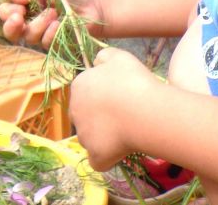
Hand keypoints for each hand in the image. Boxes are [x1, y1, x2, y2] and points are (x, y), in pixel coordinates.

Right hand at [0, 0, 103, 46]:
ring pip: (28, 37)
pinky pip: (45, 43)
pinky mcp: (55, 44)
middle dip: (11, 25)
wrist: (95, 4)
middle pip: (10, 31)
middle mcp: (30, 22)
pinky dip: (50, 33)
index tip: (18, 4)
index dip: (8, 10)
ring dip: (37, 24)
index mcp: (25, 6)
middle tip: (19, 17)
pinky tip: (59, 23)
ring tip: (52, 12)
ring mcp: (42, 35)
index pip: (6, 12)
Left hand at [71, 47, 159, 170]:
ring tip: (128, 131)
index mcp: (79, 86)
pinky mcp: (95, 155)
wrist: (143, 111)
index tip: (121, 96)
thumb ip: (104, 56)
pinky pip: (99, 159)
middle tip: (124, 114)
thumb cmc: (132, 81)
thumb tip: (97, 62)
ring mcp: (83, 135)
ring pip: (91, 137)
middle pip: (86, 115)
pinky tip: (122, 150)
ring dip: (105, 136)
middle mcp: (75, 110)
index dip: (104, 95)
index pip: (86, 92)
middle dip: (100, 116)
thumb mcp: (119, 57)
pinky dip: (108, 158)